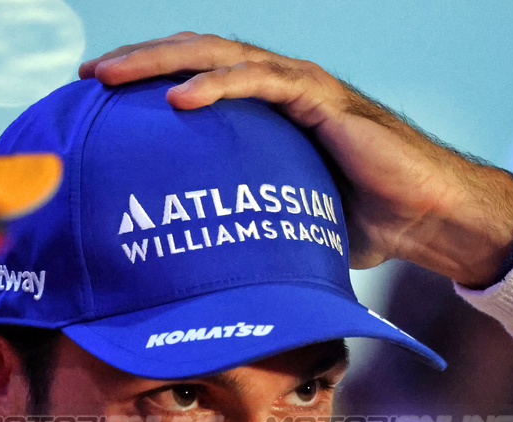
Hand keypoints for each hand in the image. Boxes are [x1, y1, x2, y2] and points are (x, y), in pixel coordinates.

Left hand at [81, 33, 512, 287]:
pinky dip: (217, 87)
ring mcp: (300, 86)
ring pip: (219, 56)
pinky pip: (262, 83)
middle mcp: (279, 87)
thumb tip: (199, 274)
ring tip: (112, 76)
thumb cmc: (360, 222)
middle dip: (139, 61)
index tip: (100, 97)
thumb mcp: (287, 221)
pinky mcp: (322, 99)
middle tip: (88, 76)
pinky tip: (178, 100)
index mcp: (266, 109)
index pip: (197, 78)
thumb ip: (247, 225)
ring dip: (160, 62)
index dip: (147, 79)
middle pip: (196, 56)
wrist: (424, 216)